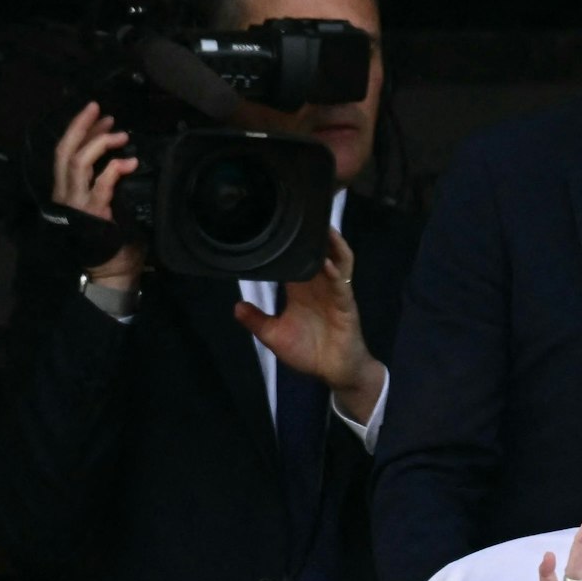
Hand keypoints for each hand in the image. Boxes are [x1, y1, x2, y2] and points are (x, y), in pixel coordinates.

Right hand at [52, 101, 143, 288]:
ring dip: (98, 144)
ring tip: (119, 133)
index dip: (79, 131)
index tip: (98, 115)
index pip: (66, 152)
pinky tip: (129, 162)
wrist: (111, 271)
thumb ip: (104, 182)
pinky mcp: (92, 214)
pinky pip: (101, 185)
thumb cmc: (112, 239)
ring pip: (78, 163)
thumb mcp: (105, 203)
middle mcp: (65, 193)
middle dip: (81, 126)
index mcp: (66, 189)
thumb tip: (118, 157)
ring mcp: (76, 204)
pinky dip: (114, 170)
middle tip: (98, 109)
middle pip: (65, 151)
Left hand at [233, 229, 383, 420]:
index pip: (295, 258)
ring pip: (337, 260)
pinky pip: (342, 284)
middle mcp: (319, 286)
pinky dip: (336, 272)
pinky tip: (327, 263)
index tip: (276, 223)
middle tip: (305, 209)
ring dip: (332, 244)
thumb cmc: (308, 352)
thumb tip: (235, 306)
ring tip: (323, 226)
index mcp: (301, 289)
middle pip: (319, 251)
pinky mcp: (346, 304)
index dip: (289, 241)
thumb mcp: (274, 336)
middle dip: (314, 233)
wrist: (334, 371)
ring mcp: (335, 293)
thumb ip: (257, 321)